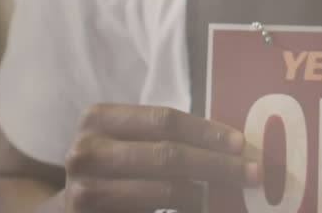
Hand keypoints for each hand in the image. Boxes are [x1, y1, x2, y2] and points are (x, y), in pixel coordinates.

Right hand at [61, 103, 259, 211]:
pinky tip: (202, 210)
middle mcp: (85, 151)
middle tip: (253, 174)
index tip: (241, 144)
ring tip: (230, 196)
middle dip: (217, 165)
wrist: (68, 208)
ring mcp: (83, 191)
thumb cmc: (114, 170)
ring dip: (204, 195)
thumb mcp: (130, 144)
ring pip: (163, 190)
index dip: (207, 131)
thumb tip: (234, 146)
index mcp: (98, 118)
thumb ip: (167, 139)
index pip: (164, 120)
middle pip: (168, 155)